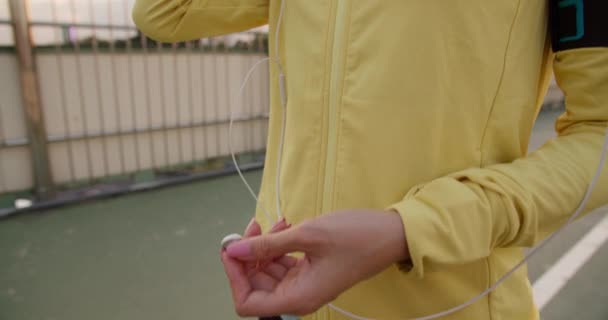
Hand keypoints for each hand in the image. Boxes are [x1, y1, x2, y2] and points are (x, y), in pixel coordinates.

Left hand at [220, 209, 408, 316]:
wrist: (390, 234)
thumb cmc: (355, 237)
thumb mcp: (308, 236)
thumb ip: (267, 245)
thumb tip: (234, 250)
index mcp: (297, 298)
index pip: (247, 303)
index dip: (234, 277)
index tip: (234, 249)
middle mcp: (298, 297)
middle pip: (255, 285)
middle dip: (248, 256)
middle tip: (253, 226)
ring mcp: (304, 284)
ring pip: (267, 271)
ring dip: (264, 246)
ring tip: (275, 223)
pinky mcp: (309, 272)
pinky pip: (282, 263)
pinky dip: (277, 245)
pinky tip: (285, 226)